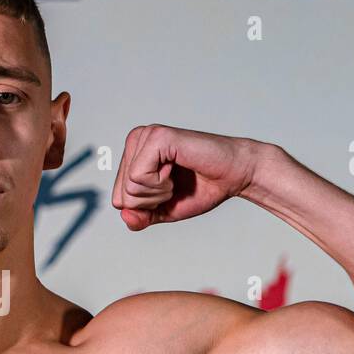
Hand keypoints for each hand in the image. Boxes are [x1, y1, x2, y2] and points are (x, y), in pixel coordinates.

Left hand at [111, 125, 266, 229]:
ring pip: (129, 186)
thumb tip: (124, 216)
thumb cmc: (202, 188)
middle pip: (122, 195)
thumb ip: (141, 217)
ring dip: (158, 192)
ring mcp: (146, 136)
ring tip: (176, 176)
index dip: (146, 207)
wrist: (234, 175)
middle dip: (151, 201)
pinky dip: (161, 184)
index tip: (169, 191)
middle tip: (175, 184)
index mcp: (133, 155)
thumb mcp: (164, 210)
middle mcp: (136, 140)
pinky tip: (176, 168)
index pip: (118, 199)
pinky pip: (138, 177)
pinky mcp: (157, 137)